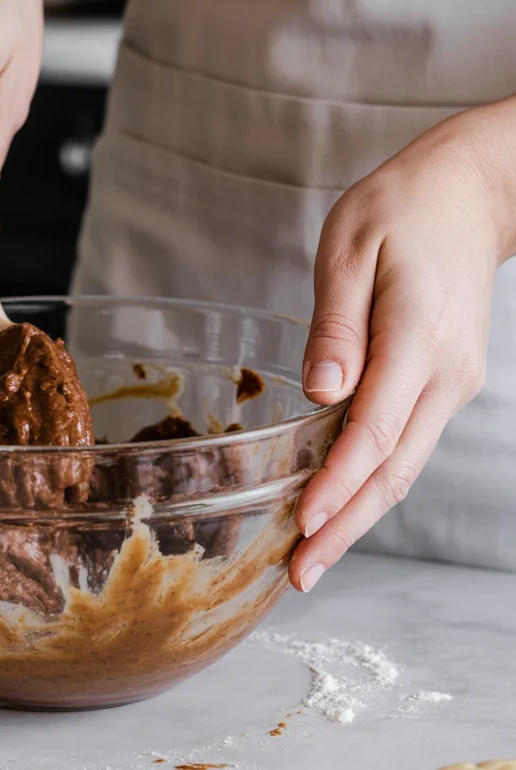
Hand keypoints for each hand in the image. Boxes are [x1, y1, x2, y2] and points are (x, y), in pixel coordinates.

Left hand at [289, 101, 515, 591]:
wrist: (469, 195)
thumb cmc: (400, 209)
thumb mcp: (350, 248)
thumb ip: (335, 326)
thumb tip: (321, 394)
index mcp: (418, 337)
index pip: (374, 431)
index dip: (337, 484)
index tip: (302, 524)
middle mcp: (446, 373)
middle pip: (394, 469)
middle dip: (346, 527)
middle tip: (300, 574)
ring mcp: (454, 382)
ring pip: (405, 466)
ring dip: (359, 514)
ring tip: (312, 554)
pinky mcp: (447, 382)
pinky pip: (407, 443)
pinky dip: (373, 480)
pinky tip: (340, 501)